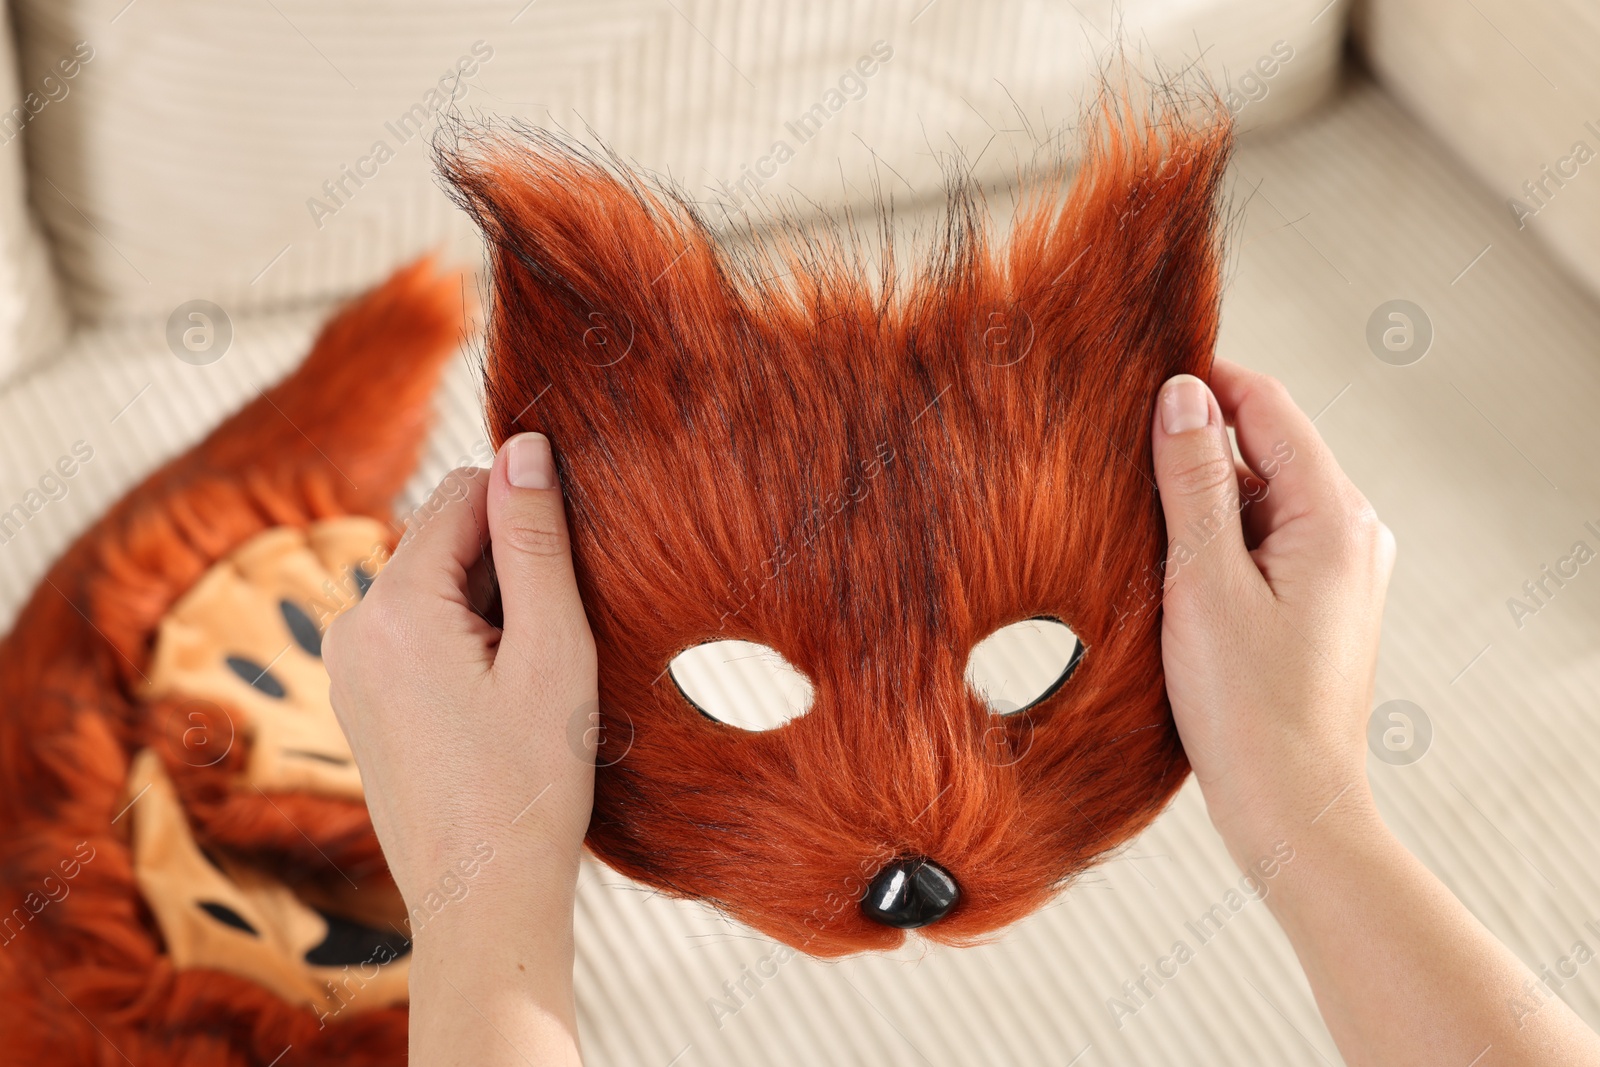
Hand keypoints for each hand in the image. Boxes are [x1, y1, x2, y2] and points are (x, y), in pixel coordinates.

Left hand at [325, 432, 594, 1065]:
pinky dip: (467, 640)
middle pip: (447, 537)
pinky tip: (501, 700)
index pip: (466, 491)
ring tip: (528, 680)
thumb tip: (524, 445)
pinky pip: (419, 628)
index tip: (574, 571)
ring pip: (437, 583)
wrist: (482, 899)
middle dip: (509, 565)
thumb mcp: (552, 650)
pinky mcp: (361, 697)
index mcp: (395, 606)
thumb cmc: (530, 782)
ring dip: (492, 605)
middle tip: (554, 643)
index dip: (531, 513)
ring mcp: (350, 665)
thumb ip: (536, 541)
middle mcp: (353, 625)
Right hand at [1150, 359, 1394, 863]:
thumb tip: (1182, 393)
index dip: (1201, 384)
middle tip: (1115, 462)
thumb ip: (1193, 479)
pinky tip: (1168, 573)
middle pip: (1263, 446)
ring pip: (1257, 495)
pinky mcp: (1318, 601)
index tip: (1131, 384)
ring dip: (1199, 499)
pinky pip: (1261, 540)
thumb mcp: (1203, 580)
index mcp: (1335, 516)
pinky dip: (1215, 541)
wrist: (1292, 811)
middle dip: (1193, 446)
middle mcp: (1351, 531)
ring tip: (1137, 530)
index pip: (1266, 404)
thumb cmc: (1248, 710)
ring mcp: (1339, 567)